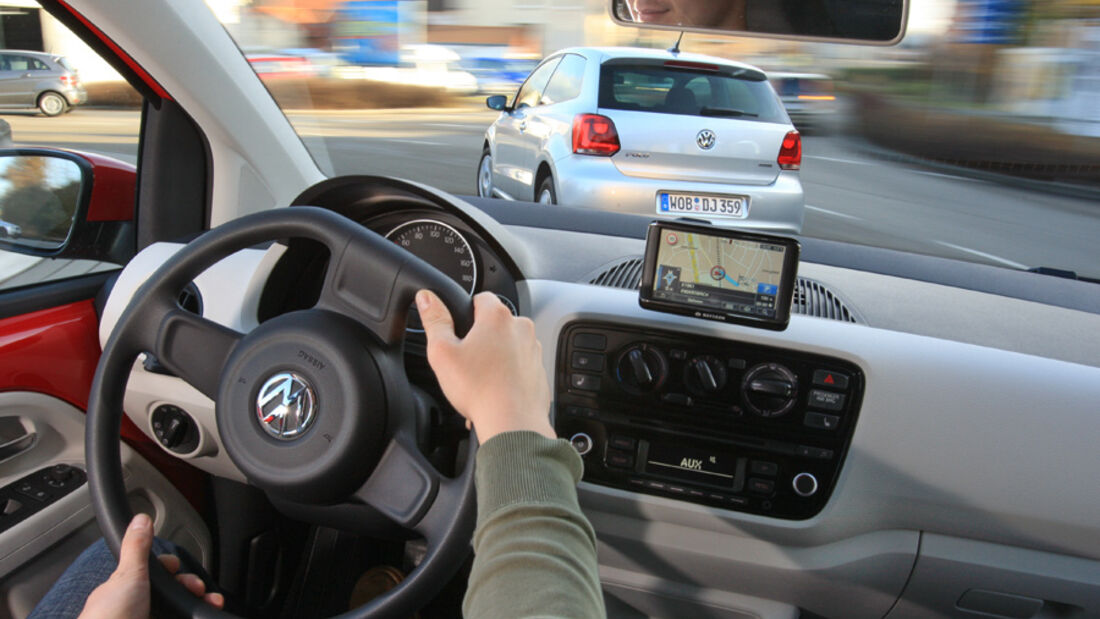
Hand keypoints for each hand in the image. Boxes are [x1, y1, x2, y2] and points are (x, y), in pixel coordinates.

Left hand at [78, 514, 223, 618]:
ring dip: (198, 604)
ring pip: (180, 608)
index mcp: (126, 589)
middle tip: (199, 590)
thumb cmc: (110, 617)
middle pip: (172, 592)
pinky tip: (203, 615)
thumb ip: (136, 548)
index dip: (171, 568)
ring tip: (211, 603)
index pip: (155, 573)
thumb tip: (141, 519)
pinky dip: (193, 616)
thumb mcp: (127, 575)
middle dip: (191, 587)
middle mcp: (138, 607)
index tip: (180, 567)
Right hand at [418, 290, 552, 442]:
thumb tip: (427, 298)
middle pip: (495, 323)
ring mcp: (534, 350)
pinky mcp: (540, 370)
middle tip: (466, 359)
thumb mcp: (443, 353)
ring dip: (495, 355)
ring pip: (508, 344)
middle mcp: (521, 328)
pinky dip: (508, 373)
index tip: (459, 330)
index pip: (481, 297)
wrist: (512, 423)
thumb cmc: (480, 390)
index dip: (466, 312)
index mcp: (498, 317)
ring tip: (480, 378)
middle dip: (480, 337)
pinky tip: (494, 389)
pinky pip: (519, 365)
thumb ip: (435, 320)